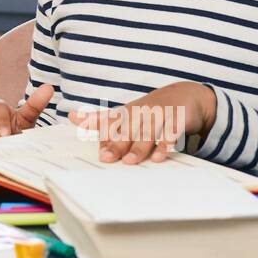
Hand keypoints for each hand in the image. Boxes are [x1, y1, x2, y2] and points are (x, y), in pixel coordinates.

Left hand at [66, 81, 215, 163]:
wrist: (185, 95)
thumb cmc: (149, 109)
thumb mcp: (125, 112)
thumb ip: (100, 118)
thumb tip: (72, 117)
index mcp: (128, 112)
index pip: (110, 122)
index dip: (98, 129)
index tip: (86, 135)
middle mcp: (141, 113)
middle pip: (127, 129)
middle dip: (117, 144)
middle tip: (106, 159)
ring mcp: (159, 116)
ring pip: (147, 133)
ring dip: (139, 147)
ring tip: (130, 162)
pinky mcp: (177, 121)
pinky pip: (171, 134)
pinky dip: (165, 145)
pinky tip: (158, 157)